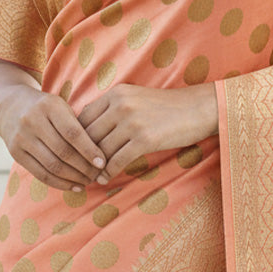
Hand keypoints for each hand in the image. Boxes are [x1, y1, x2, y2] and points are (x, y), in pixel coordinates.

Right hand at [0, 87, 106, 190]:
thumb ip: (80, 125)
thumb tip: (102, 156)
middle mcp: (32, 121)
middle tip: (99, 176)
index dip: (89, 150)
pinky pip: (40, 174)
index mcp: (49, 106)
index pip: (73, 133)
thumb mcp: (62, 107)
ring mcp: (21, 138)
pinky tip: (74, 186)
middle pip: (63, 152)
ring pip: (52, 165)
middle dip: (84, 168)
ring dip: (74, 178)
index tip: (103, 164)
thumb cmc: (46, 108)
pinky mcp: (15, 152)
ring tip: (89, 182)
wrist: (10, 105)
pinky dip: (59, 183)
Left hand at [77, 82, 218, 182]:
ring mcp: (132, 121)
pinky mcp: (145, 139)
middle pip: (89, 135)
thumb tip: (87, 128)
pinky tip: (106, 178)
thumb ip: (112, 108)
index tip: (74, 153)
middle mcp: (121, 104)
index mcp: (116, 93)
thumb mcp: (136, 98)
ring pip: (101, 149)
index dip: (76, 138)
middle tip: (78, 170)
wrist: (198, 108)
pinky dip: (109, 172)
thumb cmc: (166, 107)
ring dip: (94, 167)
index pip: (84, 117)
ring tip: (90, 177)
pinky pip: (118, 160)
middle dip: (81, 155)